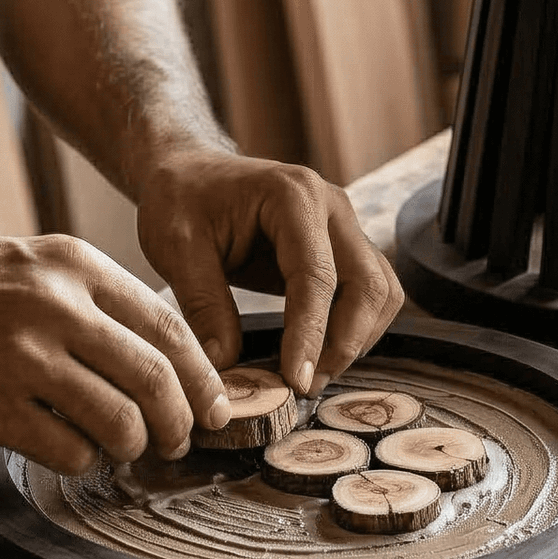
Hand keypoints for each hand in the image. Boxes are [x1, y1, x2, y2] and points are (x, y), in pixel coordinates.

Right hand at [0, 233, 228, 474]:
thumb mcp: (31, 265)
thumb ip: (93, 303)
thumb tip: (164, 359)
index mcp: (74, 264)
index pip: (171, 325)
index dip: (203, 377)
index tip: (214, 406)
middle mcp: (55, 305)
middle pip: (156, 379)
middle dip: (181, 422)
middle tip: (180, 440)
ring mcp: (22, 357)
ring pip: (121, 421)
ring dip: (134, 446)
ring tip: (123, 448)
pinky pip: (69, 449)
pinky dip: (85, 460)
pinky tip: (74, 451)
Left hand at [135, 150, 403, 393]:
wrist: (190, 173)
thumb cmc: (181, 201)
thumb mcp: (176, 247)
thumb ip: (202, 305)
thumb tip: (224, 367)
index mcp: (292, 195)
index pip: (317, 275)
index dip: (311, 334)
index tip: (296, 380)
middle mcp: (331, 207)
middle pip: (369, 284)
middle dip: (345, 342)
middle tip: (306, 385)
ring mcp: (343, 226)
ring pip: (381, 291)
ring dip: (357, 338)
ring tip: (313, 374)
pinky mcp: (343, 247)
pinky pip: (371, 291)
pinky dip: (356, 328)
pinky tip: (319, 352)